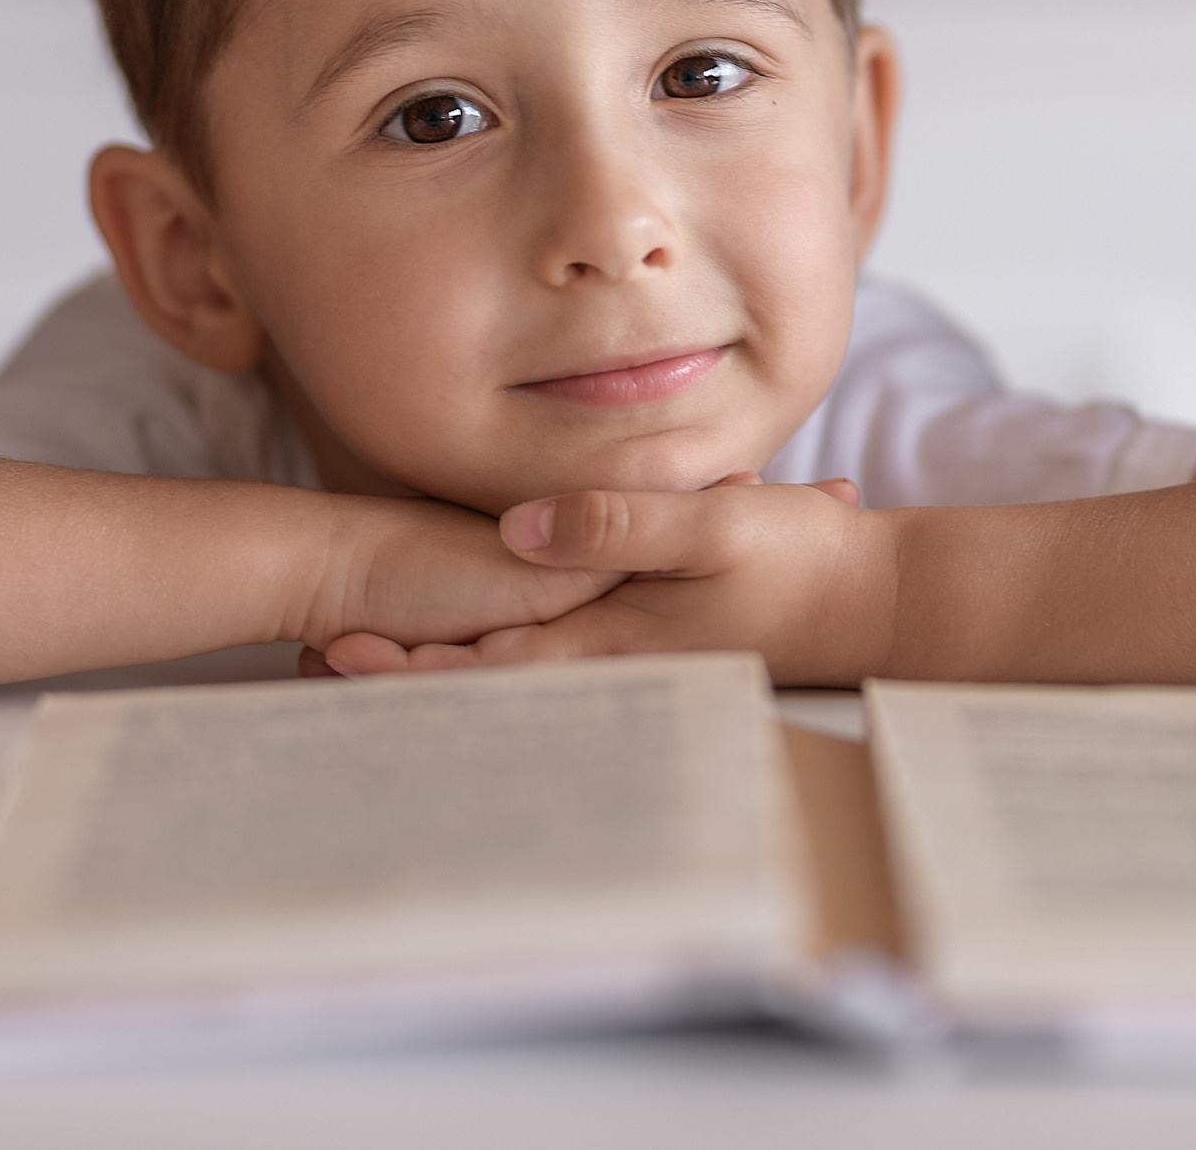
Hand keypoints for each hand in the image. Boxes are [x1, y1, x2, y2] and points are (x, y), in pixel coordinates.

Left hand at [320, 474, 898, 685]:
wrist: (880, 603)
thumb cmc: (807, 561)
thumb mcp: (714, 524)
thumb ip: (618, 523)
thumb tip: (520, 528)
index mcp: (614, 637)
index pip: (488, 658)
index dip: (407, 660)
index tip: (333, 653)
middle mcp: (612, 656)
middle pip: (486, 673)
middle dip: (404, 673)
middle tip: (316, 665)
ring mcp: (631, 653)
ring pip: (516, 667)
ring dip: (445, 663)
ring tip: (364, 658)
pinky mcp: (651, 639)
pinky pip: (559, 654)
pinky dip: (501, 650)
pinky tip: (477, 640)